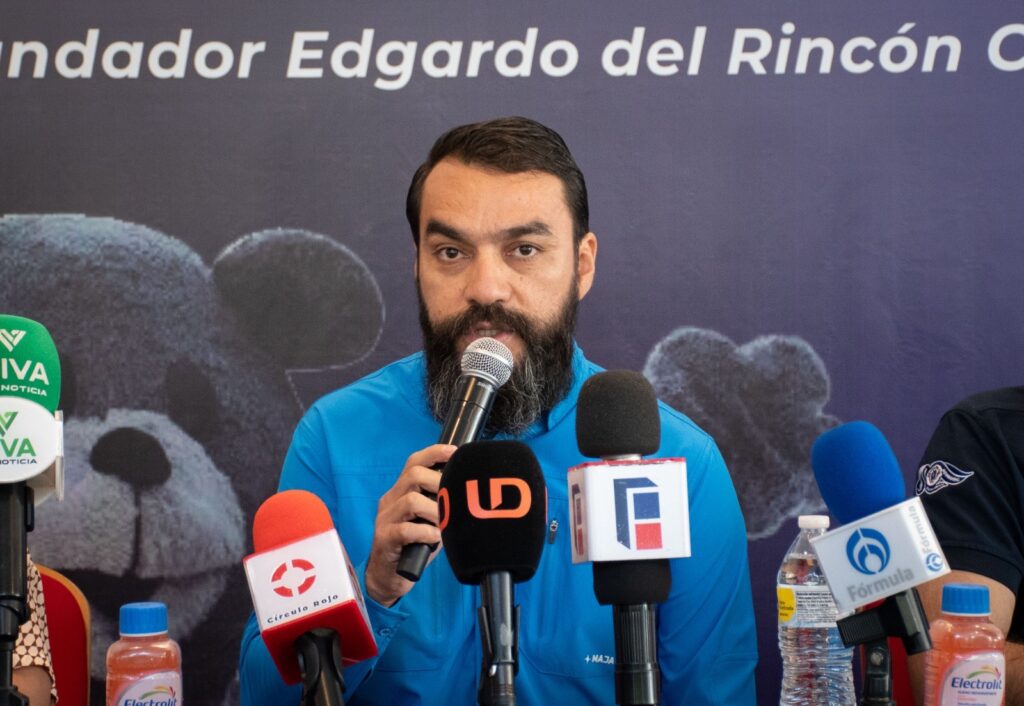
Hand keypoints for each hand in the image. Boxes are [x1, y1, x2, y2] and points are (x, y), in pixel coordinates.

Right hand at [364, 444, 454, 606]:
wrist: (388, 576)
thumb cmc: (413, 546)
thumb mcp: (428, 521)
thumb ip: (442, 506)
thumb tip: (468, 493)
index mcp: (400, 492)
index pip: (414, 462)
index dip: (434, 453)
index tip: (454, 452)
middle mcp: (390, 501)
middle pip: (412, 475)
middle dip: (438, 482)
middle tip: (452, 497)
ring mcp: (384, 520)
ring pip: (411, 501)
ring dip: (434, 511)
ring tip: (444, 524)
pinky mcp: (384, 540)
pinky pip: (405, 530)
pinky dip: (425, 533)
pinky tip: (435, 539)